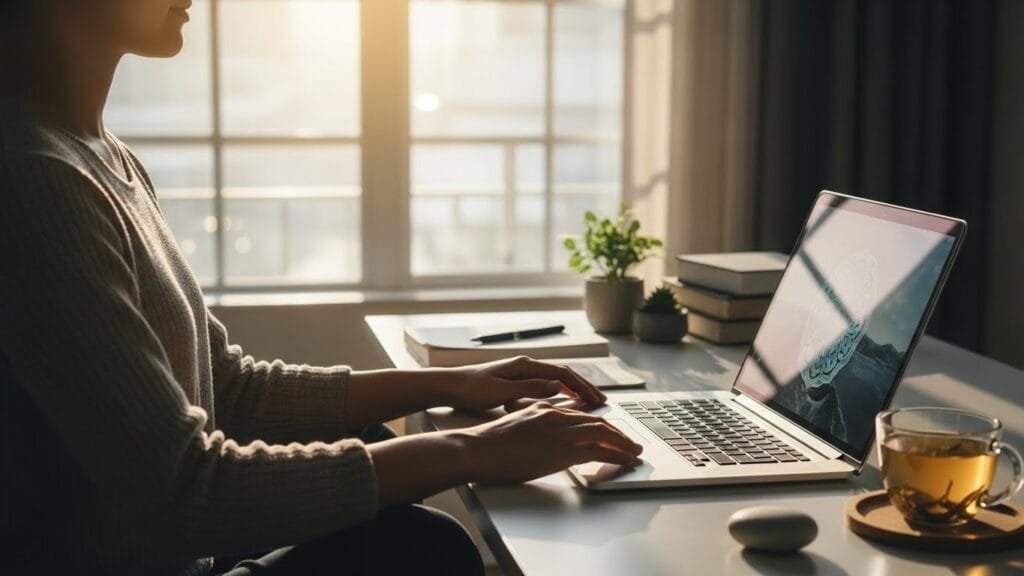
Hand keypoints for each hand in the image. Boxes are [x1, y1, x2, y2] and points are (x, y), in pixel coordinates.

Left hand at [442, 356, 606, 412]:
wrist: (448, 386)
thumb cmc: (471, 389)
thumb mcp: (502, 392)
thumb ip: (530, 389)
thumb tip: (558, 386)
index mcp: (525, 366)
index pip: (563, 374)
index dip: (582, 387)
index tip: (597, 399)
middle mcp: (525, 366)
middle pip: (563, 375)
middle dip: (583, 387)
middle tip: (600, 400)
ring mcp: (520, 373)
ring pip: (555, 379)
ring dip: (573, 389)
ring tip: (588, 401)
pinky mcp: (514, 382)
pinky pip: (544, 385)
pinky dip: (558, 392)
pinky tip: (562, 401)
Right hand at [455, 402, 642, 484]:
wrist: (474, 450)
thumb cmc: (488, 444)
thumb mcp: (515, 426)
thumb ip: (533, 426)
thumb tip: (541, 435)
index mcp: (544, 409)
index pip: (580, 414)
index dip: (599, 424)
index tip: (611, 432)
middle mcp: (555, 416)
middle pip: (596, 422)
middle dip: (617, 433)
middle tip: (630, 443)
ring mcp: (559, 432)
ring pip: (602, 433)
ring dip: (623, 443)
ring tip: (635, 452)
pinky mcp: (561, 450)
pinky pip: (598, 450)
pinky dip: (617, 455)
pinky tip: (625, 460)